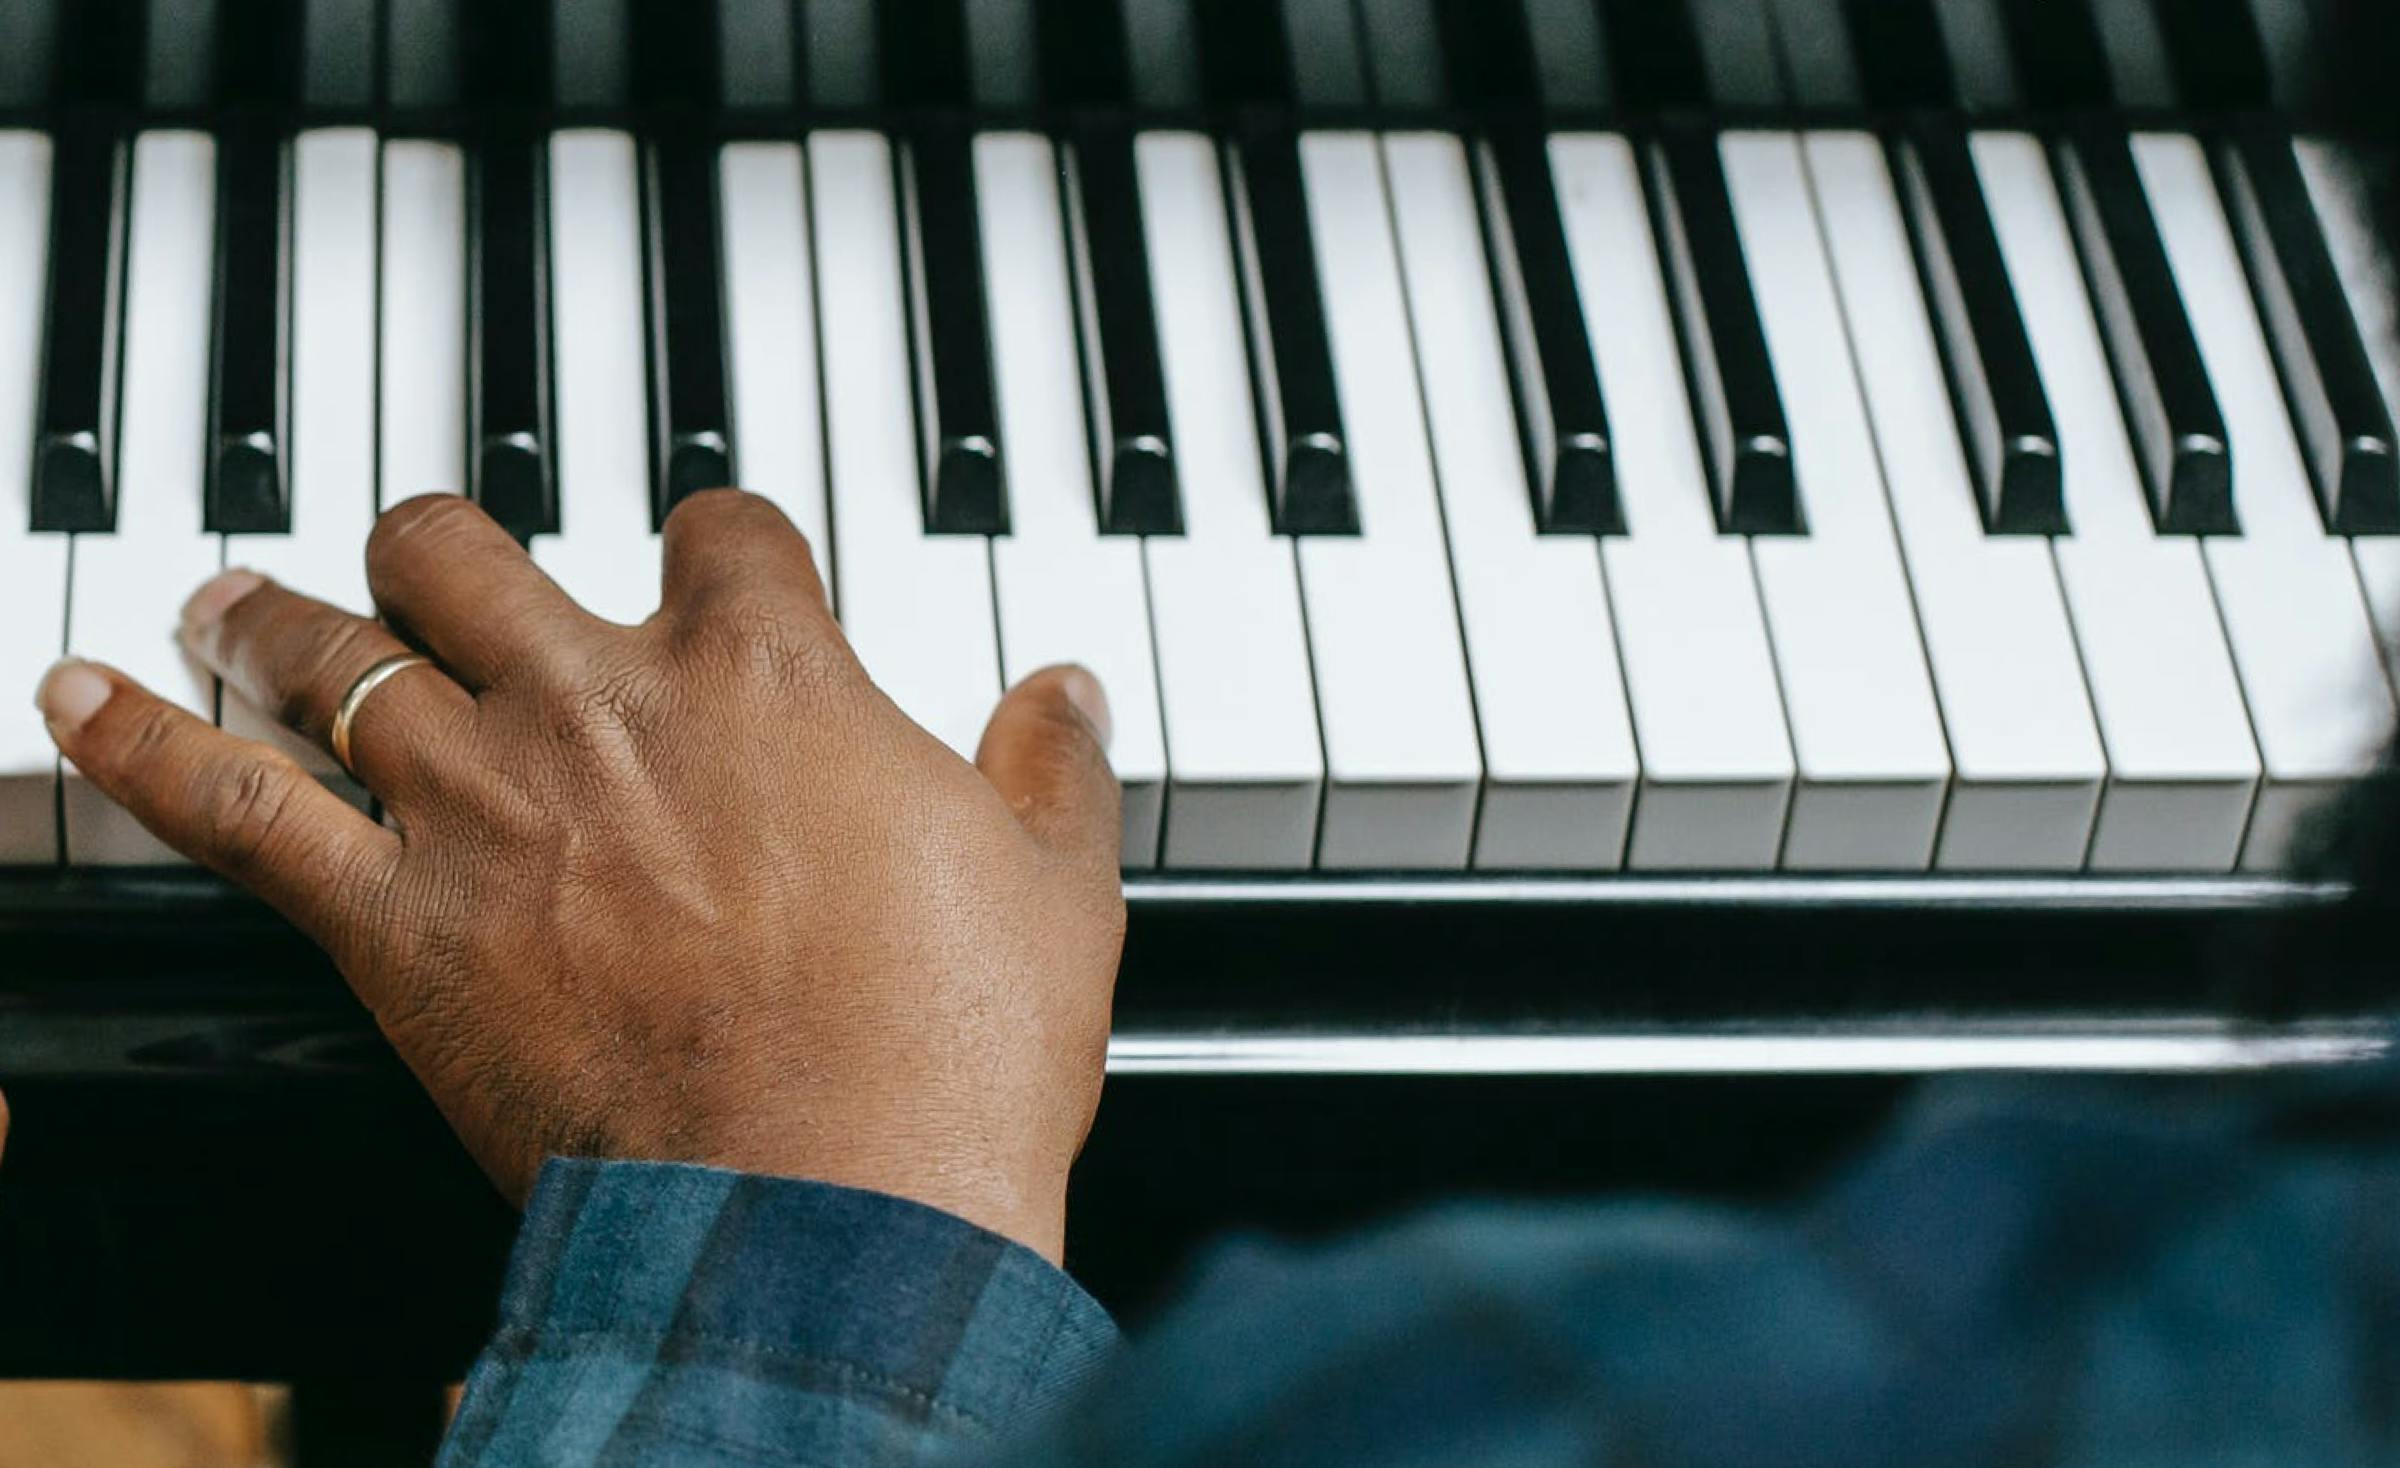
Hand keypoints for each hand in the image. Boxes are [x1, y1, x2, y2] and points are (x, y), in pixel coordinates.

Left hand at [37, 492, 1122, 1260]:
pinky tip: (86, 695)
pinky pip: (234, 808)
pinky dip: (144, 746)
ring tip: (239, 593)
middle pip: (474, 550)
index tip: (715, 558)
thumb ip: (1052, 769)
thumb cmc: (950, 1057)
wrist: (838, 1211)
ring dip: (279, 611)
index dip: (716, 535)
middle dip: (447, 545)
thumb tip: (1068, 693)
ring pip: (337, 647)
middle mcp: (607, 704)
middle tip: (437, 562)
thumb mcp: (1054, 890)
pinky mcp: (400, 925)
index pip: (718, 529)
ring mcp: (489, 803)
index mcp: (770, 677)